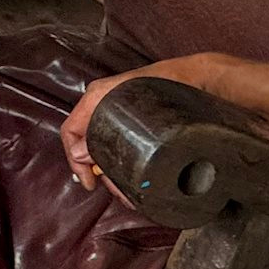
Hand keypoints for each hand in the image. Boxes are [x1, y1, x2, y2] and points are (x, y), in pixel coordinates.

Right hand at [61, 54, 215, 188]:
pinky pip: (123, 146)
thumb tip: (79, 154)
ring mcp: (119, 114)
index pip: (71, 129)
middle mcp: (104, 105)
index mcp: (97, 96)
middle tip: (119, 192)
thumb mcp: (132, 106)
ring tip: (132, 192)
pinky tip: (139, 178)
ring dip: (117, 173)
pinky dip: (128, 164)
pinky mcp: (135, 123)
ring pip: (108, 149)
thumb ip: (101, 130)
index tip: (89, 182)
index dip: (74, 158)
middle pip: (90, 145)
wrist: (197, 76)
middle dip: (103, 173)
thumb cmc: (169, 82)